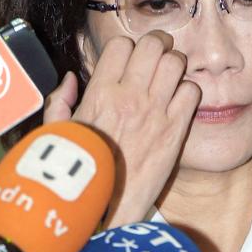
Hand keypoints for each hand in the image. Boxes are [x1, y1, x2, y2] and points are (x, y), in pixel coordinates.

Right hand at [43, 32, 200, 226]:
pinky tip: (179, 102)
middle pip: (153, 45)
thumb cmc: (83, 172)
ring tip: (170, 77)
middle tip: (159, 55)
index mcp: (99, 94)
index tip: (130, 59)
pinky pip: (192, 92)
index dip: (128, 47)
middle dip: (158, 45)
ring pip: (176, 63)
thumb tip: (70, 79)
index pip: (121, 45)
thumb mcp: (59, 134)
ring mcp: (155, 112)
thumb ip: (60, 103)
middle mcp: (129, 97)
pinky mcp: (175, 130)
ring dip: (175, 65)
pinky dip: (188, 92)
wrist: (109, 206)